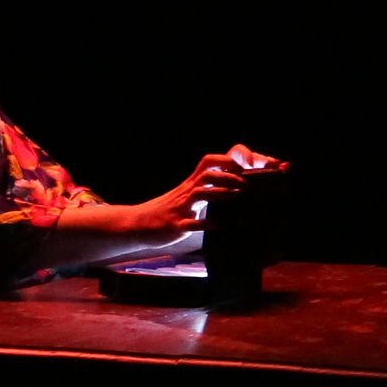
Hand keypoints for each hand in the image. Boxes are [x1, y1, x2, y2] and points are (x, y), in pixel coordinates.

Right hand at [135, 144, 284, 231]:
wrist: (139, 224)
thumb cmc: (171, 209)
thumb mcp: (189, 195)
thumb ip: (209, 190)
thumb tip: (239, 188)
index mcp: (192, 183)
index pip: (209, 162)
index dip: (227, 160)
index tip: (246, 166)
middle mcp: (187, 192)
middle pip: (207, 174)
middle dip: (229, 176)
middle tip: (247, 184)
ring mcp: (181, 208)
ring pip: (200, 194)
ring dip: (220, 193)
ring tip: (238, 195)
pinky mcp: (176, 225)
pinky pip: (192, 223)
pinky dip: (207, 223)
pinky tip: (222, 225)